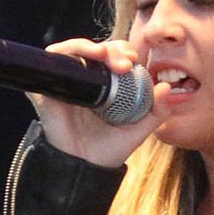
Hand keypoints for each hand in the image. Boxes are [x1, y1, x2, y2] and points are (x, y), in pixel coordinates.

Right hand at [29, 38, 165, 169]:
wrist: (86, 168)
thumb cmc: (109, 150)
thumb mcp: (138, 129)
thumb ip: (156, 110)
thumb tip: (167, 88)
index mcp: (104, 84)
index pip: (112, 55)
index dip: (122, 51)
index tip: (134, 60)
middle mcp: (84, 79)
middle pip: (94, 48)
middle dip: (112, 48)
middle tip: (125, 62)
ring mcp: (65, 82)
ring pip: (73, 50)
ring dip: (89, 46)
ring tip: (104, 55)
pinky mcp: (47, 88)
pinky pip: (51, 62)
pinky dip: (65, 54)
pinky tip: (80, 60)